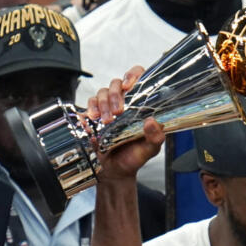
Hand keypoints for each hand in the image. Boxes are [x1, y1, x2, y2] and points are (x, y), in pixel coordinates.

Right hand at [85, 67, 163, 183]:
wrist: (114, 171)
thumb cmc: (134, 157)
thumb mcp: (150, 149)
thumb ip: (155, 137)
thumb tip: (152, 122)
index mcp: (141, 105)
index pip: (139, 79)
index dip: (134, 75)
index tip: (130, 84)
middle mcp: (124, 103)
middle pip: (117, 83)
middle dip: (116, 95)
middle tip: (118, 111)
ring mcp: (107, 107)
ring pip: (102, 91)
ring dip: (104, 104)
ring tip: (108, 121)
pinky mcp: (94, 114)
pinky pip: (89, 102)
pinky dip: (91, 108)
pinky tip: (94, 118)